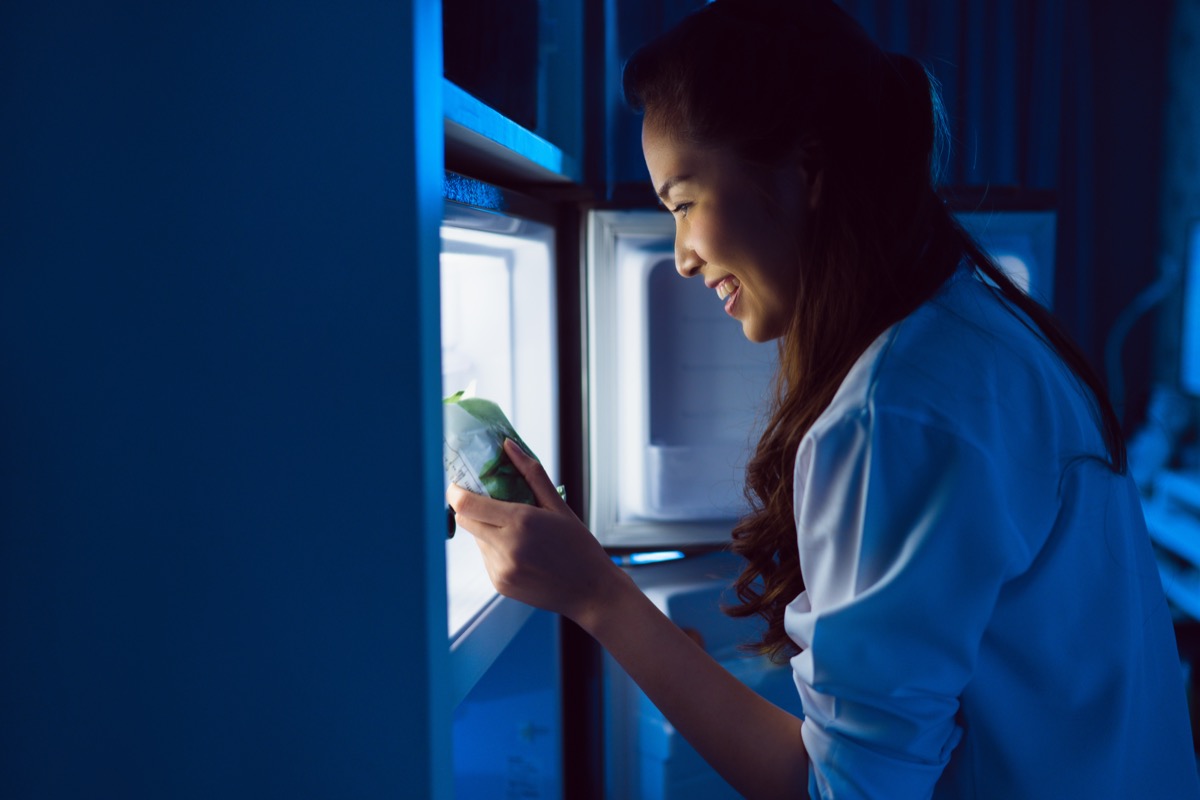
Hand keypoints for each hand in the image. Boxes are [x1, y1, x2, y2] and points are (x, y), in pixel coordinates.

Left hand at [446, 439, 621, 622]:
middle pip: (465, 521)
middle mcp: (506, 548)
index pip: (466, 505)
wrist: (590, 591)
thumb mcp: (558, 506)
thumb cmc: (578, 545)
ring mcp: (501, 569)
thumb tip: (508, 445)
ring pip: (476, 539)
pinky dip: (496, 549)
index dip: (456, 492)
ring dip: (487, 529)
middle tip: (487, 501)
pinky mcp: (500, 584)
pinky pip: (486, 558)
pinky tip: (522, 551)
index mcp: (520, 522)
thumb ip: (530, 473)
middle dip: (469, 507)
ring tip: (518, 532)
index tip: (459, 484)